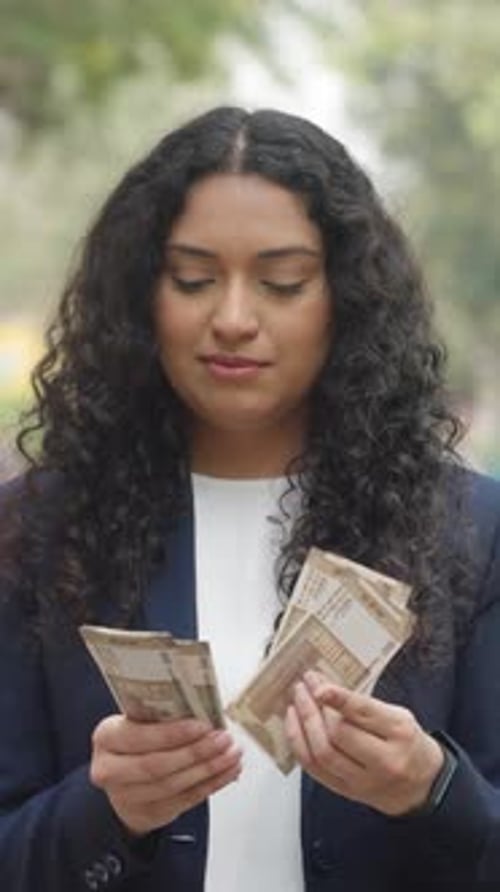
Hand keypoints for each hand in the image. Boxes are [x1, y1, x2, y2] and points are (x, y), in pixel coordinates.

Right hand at [90, 715, 241, 834]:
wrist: (123, 777)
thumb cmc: (137, 739)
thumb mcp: (139, 720)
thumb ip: (161, 715)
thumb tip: (202, 708)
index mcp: (106, 738)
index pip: (139, 737)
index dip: (172, 733)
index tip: (202, 725)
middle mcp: (110, 770)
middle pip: (156, 765)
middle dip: (196, 752)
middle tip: (223, 739)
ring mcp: (127, 797)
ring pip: (173, 785)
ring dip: (209, 769)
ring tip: (231, 754)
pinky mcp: (148, 814)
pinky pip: (185, 800)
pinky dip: (211, 784)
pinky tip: (228, 771)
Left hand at [285, 671, 443, 815]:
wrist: (422, 786)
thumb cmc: (406, 742)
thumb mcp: (398, 715)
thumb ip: (364, 705)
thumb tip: (323, 687)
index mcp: (399, 733)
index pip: (363, 714)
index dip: (338, 699)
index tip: (318, 686)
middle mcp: (383, 760)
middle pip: (338, 735)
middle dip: (313, 708)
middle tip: (302, 687)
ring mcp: (364, 781)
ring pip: (323, 754)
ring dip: (302, 725)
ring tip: (296, 702)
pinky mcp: (347, 792)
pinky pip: (315, 770)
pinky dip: (299, 745)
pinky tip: (294, 725)